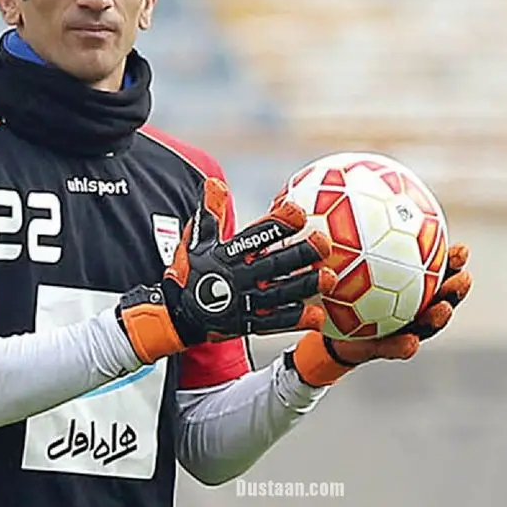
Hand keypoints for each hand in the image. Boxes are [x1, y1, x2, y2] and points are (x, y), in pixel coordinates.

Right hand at [118, 178, 333, 363]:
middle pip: (273, 264)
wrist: (176, 315)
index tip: (298, 212)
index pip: (255, 236)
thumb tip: (215, 182)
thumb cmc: (191, 271)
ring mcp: (243, 302)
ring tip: (330, 278)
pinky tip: (318, 315)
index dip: (276, 224)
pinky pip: (274, 322)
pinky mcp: (247, 324)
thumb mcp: (196, 241)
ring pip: (279, 293)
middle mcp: (236, 278)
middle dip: (300, 253)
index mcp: (226, 255)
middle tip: (324, 242)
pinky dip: (296, 319)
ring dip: (305, 286)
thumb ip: (209, 212)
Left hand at [290, 243, 471, 386]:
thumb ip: (351, 230)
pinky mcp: (381, 349)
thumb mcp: (339, 254)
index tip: (463, 250)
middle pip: (440, 296)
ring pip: (425, 325)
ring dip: (438, 318)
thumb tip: (347, 188)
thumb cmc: (335, 279)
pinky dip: (403, 346)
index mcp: (407, 282)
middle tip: (463, 278)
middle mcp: (409, 305)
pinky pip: (394, 348)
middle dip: (455, 289)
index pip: (435, 270)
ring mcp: (399, 329)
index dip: (453, 262)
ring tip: (442, 309)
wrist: (321, 320)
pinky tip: (411, 343)